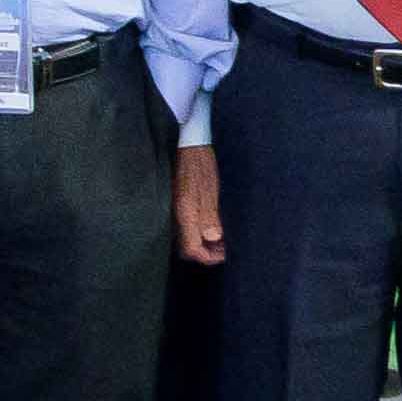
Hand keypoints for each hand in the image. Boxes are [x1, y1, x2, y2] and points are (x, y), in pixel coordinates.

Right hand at [176, 149, 225, 265]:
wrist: (187, 143)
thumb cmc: (200, 163)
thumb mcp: (209, 188)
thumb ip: (209, 215)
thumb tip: (212, 238)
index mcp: (185, 212)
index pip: (192, 248)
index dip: (209, 257)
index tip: (225, 254)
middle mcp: (177, 214)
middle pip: (186, 246)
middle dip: (205, 252)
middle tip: (224, 248)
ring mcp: (176, 209)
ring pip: (186, 237)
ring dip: (203, 242)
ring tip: (221, 238)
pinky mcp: (178, 203)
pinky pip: (186, 225)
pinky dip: (199, 231)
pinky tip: (211, 225)